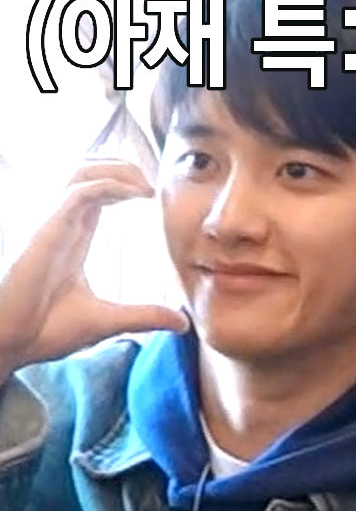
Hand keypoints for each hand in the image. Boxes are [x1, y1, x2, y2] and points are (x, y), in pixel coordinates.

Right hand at [0, 160, 189, 376]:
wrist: (9, 343)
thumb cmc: (43, 329)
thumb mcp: (107, 320)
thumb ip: (144, 316)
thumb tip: (183, 323)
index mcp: (70, 238)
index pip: (93, 194)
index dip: (122, 184)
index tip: (153, 194)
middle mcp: (60, 225)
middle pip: (85, 173)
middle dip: (122, 167)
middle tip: (154, 183)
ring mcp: (51, 225)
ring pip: (80, 173)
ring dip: (118, 170)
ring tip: (148, 185)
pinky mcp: (45, 231)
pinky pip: (78, 192)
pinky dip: (109, 185)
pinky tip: (137, 194)